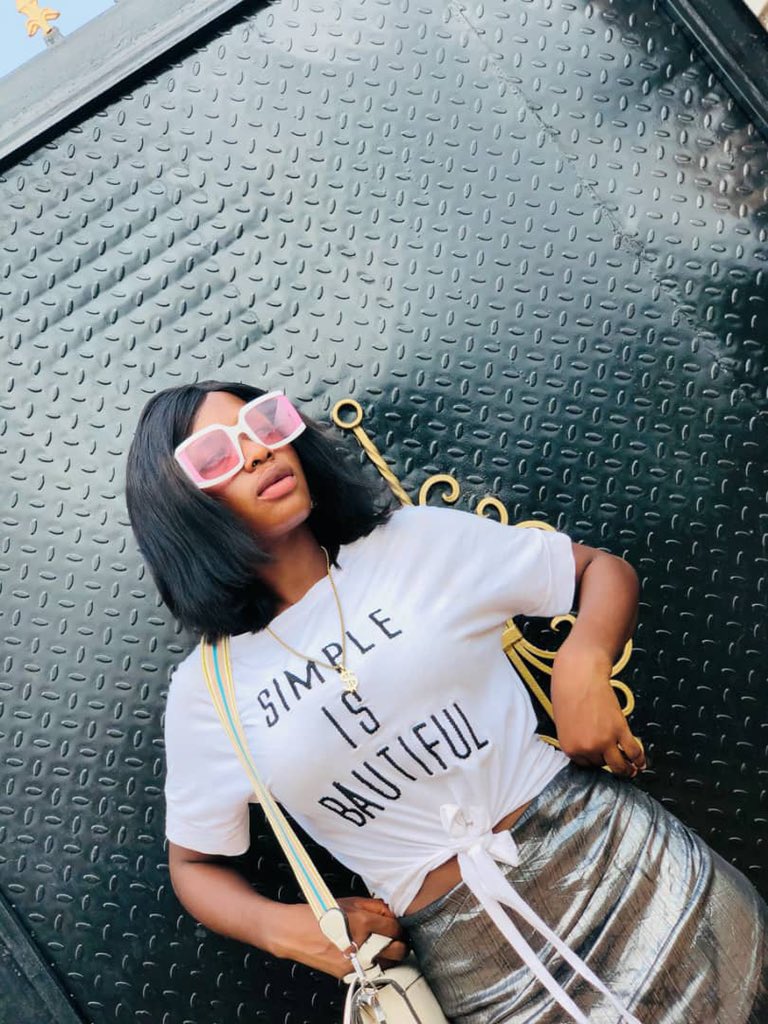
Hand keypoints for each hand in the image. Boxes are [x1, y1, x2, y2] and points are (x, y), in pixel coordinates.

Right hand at [272, 897, 406, 978]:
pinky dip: (373, 963)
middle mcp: (360, 943)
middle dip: (400, 943)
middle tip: (397, 938)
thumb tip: (390, 911)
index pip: (394, 928)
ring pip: (386, 964)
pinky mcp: (346, 973)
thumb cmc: (317, 913)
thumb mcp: (348, 901)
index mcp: (362, 922)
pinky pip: (369, 970)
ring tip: (385, 947)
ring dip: (389, 956)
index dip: (399, 926)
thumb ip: (373, 906)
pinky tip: (369, 955)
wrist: (293, 933)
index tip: (398, 925)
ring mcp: (354, 961)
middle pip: (397, 950)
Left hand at [551, 645, 645, 777]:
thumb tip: (588, 746)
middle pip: (602, 765)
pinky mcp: (619, 730)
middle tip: (618, 763)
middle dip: (608, 760)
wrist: (579, 675)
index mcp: (570, 748)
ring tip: (632, 769)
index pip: (586, 764)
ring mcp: (604, 740)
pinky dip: (639, 758)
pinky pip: (633, 751)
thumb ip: (575, 738)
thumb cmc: (568, 693)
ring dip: (628, 770)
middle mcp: (586, 748)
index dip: (594, 760)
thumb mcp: (565, 722)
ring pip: (620, 765)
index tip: (601, 759)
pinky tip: (641, 761)